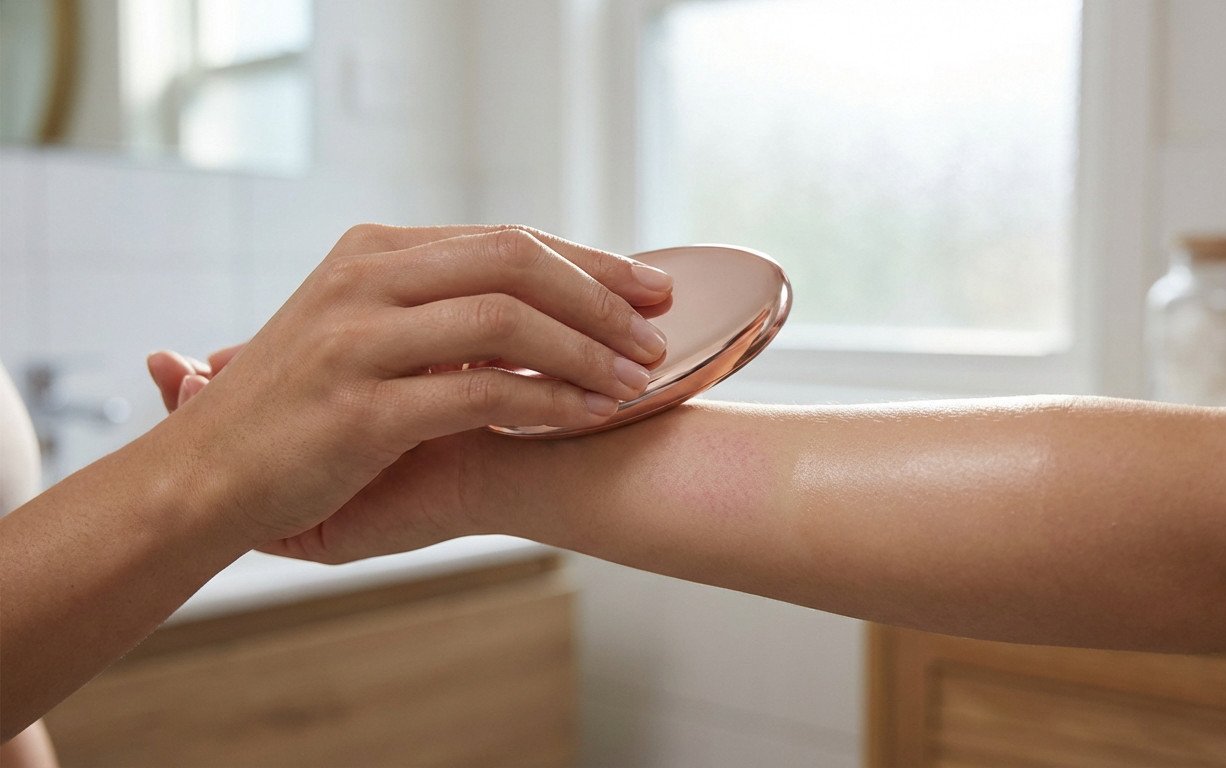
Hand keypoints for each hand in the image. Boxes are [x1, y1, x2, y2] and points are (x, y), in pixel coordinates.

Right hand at [146, 223, 671, 547]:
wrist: (200, 479)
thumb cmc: (292, 412)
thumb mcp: (356, 329)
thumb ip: (431, 305)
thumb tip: (522, 301)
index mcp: (370, 253)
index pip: (502, 239)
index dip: (585, 261)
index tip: (645, 287)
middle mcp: (365, 281)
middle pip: (515, 262)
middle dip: (601, 294)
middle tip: (657, 331)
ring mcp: (359, 340)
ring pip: (508, 320)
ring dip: (588, 349)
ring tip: (638, 379)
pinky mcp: (362, 408)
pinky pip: (483, 391)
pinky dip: (551, 400)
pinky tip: (590, 416)